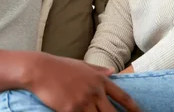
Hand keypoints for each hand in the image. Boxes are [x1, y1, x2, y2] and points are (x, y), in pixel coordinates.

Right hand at [21, 53, 139, 111]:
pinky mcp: (71, 110)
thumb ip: (98, 70)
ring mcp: (83, 101)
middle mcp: (94, 91)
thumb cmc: (59, 66)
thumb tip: (112, 72)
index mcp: (99, 79)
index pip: (122, 96)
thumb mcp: (82, 65)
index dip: (133, 107)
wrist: (40, 70)